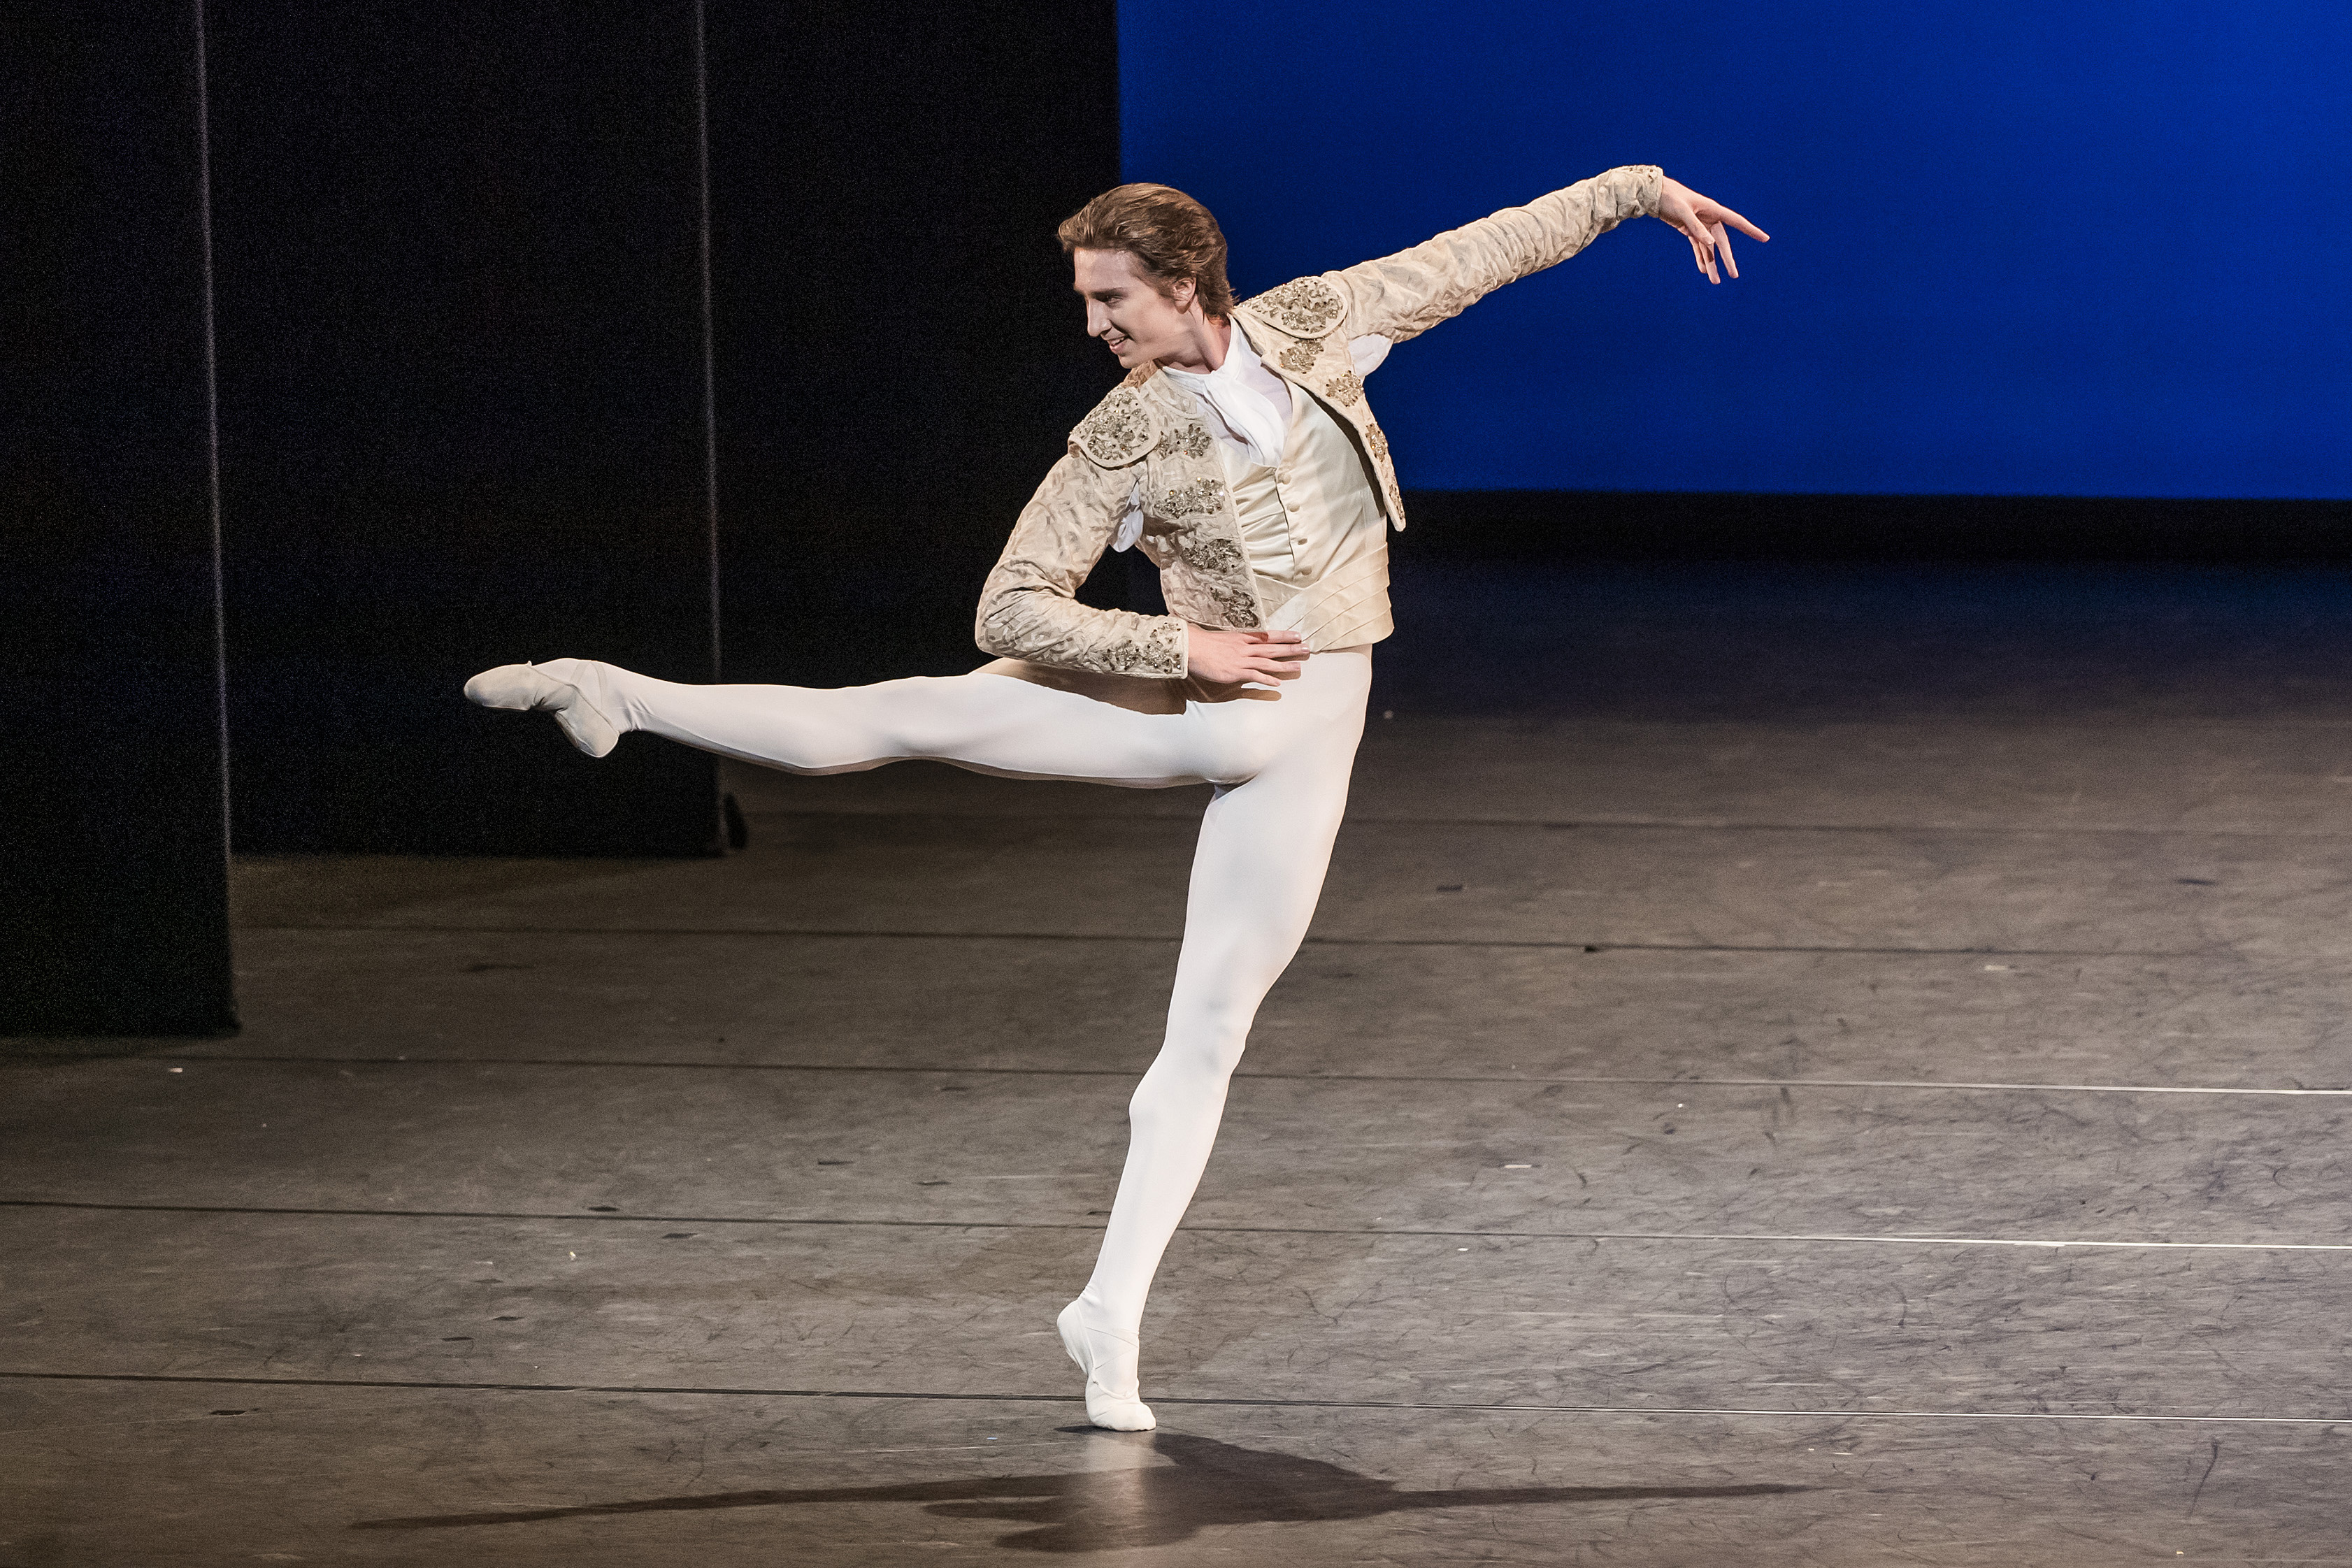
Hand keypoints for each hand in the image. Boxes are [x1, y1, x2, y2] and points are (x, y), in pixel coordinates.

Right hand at [1186, 625, 1309, 684]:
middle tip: (1307, 649)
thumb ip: (1233, 641)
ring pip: (1268, 662)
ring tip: (1298, 667)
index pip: (1268, 636)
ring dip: (1284, 665)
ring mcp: (1241, 660)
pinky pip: (1255, 676)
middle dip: (1291, 648)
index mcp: (1242, 638)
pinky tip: (1277, 683)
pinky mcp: (1235, 672)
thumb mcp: (1222, 637)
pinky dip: (1267, 679)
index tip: (1297, 635)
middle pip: (1273, 648)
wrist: (1192, 647)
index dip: (1284, 635)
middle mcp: (1245, 648)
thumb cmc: (1203, 642)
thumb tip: (1238, 643)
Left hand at [1654, 176, 1767, 283]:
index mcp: (1713, 209)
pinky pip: (1698, 247)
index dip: (1751, 230)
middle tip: (1734, 275)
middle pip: (1722, 242)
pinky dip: (1700, 258)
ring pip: (1709, 248)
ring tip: (1715, 281)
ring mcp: (1700, 226)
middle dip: (1727, 259)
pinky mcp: (1690, 230)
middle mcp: (1709, 219)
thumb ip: (1696, 227)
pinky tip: (1702, 270)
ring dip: (1711, 264)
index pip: (1736, 222)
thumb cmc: (1671, 198)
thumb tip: (1711, 244)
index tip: (1765, 238)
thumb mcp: (1683, 212)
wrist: (1656, 194)